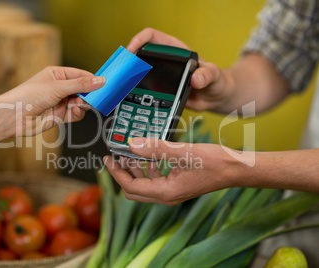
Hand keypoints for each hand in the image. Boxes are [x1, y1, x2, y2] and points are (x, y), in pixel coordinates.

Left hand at [0, 66, 104, 136]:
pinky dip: (78, 113)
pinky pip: (76, 114)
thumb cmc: (28, 96)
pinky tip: (74, 111)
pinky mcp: (60, 115)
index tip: (105, 84)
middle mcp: (60, 88)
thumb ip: (80, 85)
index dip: (93, 80)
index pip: (81, 75)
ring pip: (81, 103)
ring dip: (83, 104)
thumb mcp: (57, 87)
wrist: (14, 117)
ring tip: (79, 105)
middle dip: (89, 94)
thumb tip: (100, 80)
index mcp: (57, 74)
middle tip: (95, 97)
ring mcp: (60, 102)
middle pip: (83, 90)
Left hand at [103, 137, 238, 204]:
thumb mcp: (182, 152)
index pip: (130, 187)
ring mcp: (172, 192)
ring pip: (144, 185)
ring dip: (135, 170)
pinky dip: (147, 169)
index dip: (116, 173)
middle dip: (122, 173)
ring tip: (130, 152)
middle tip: (115, 156)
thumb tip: (132, 144)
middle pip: (134, 189)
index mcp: (165, 192)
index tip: (108, 159)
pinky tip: (149, 155)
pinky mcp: (177, 185)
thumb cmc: (214, 163)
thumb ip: (155, 148)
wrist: (235, 169)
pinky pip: (155, 180)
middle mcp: (167, 196)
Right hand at [127, 28, 234, 112]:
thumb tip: (196, 79)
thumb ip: (207, 75)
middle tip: (119, 71)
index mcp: (175, 50)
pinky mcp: (158, 92)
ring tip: (119, 86)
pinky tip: (127, 100)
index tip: (131, 51)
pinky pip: (142, 91)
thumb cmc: (216, 82)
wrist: (215, 98)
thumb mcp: (214, 76)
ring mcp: (159, 77)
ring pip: (137, 74)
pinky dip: (133, 95)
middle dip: (126, 61)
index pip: (152, 37)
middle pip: (138, 55)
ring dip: (127, 79)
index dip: (139, 40)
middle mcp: (164, 62)